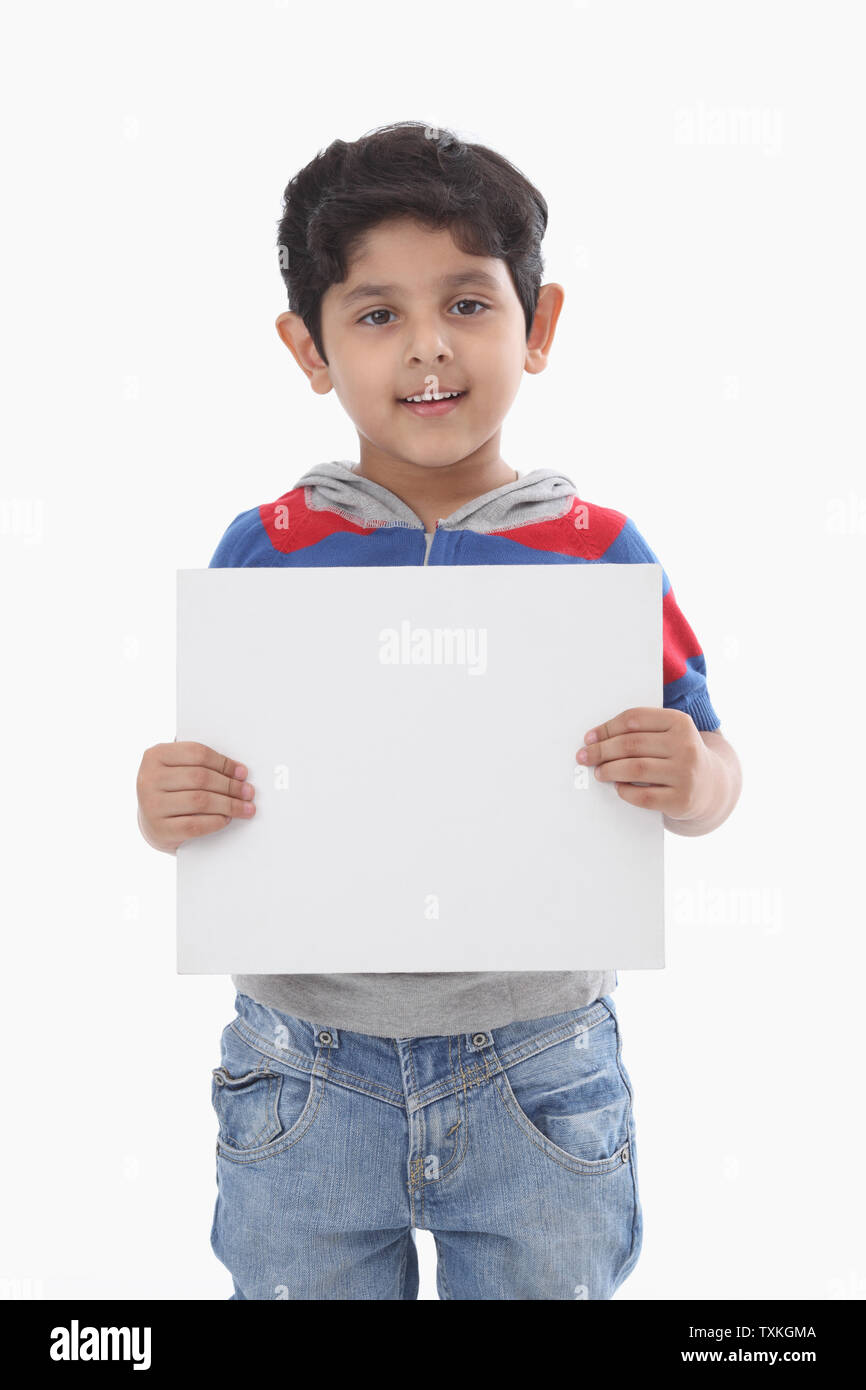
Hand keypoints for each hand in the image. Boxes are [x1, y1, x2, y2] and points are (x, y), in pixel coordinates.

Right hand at [136, 741, 255, 853]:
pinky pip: (194, 825)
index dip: (224, 763)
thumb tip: (238, 770)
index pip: (197, 753)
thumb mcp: (178, 769)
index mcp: (155, 755)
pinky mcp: (158, 829)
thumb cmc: (172, 790)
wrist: (152, 823)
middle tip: (248, 792)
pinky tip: (226, 819)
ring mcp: (151, 805)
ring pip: (200, 801)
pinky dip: (215, 822)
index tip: (242, 773)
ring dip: (228, 804)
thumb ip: (200, 763)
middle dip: (230, 785)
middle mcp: (148, 778)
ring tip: (245, 807)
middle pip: (200, 777)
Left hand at [576, 707, 713, 819]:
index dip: (607, 728)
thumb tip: (596, 739)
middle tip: (585, 756)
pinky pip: (643, 796)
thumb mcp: (670, 734)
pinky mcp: (681, 800)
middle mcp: (686, 746)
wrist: (713, 786)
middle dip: (601, 750)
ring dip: (609, 770)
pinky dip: (625, 791)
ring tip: (599, 772)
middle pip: (631, 744)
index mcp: (680, 722)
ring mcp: (686, 774)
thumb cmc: (679, 755)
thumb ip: (641, 731)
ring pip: (635, 769)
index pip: (634, 719)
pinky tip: (619, 787)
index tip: (589, 738)